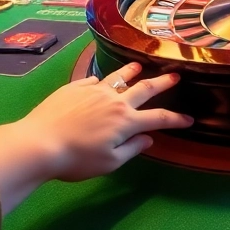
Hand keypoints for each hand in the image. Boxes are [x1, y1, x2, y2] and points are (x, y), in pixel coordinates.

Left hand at [0, 62, 191, 213]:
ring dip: (132, 71)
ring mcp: (94, 90)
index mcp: (126, 121)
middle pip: (144, 88)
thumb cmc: (77, 160)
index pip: (159, 118)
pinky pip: (93, 80)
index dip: (176, 119)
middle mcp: (115, 100)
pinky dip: (101, 81)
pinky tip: (100, 82)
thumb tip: (148, 138)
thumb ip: (132, 148)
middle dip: (162, 82)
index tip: (189, 119)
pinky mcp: (75, 86)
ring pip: (119, 76)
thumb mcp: (109, 162)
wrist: (40, 142)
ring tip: (139, 66)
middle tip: (174, 75)